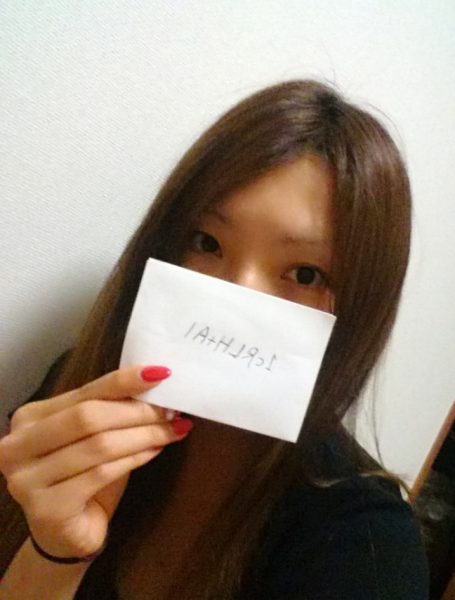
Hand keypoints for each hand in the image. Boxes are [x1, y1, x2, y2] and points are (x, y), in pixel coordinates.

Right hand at [0, 365, 191, 558]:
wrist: (65, 534)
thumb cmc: (82, 477)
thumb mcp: (93, 437)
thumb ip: (110, 411)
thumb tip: (156, 386)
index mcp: (29, 418)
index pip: (84, 391)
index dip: (123, 381)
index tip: (160, 373)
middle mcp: (18, 445)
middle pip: (88, 417)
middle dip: (137, 411)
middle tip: (171, 411)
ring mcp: (27, 479)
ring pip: (99, 445)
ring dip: (144, 435)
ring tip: (171, 430)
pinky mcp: (47, 509)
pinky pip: (102, 474)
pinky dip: (135, 459)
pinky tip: (155, 452)